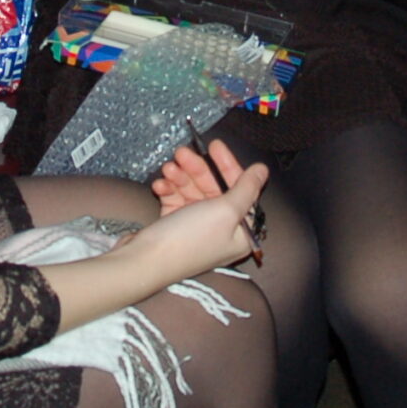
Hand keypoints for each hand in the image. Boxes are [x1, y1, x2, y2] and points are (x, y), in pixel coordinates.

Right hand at [127, 160, 270, 278]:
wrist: (144, 261)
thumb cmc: (191, 238)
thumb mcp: (225, 212)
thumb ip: (246, 188)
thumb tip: (262, 170)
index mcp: (240, 232)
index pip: (241, 191)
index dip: (228, 166)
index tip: (215, 146)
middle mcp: (220, 230)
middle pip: (214, 188)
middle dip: (198, 169)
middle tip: (181, 152)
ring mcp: (195, 227)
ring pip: (192, 191)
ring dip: (180, 177)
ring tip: (168, 168)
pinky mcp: (174, 225)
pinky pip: (175, 199)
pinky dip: (168, 190)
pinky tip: (159, 186)